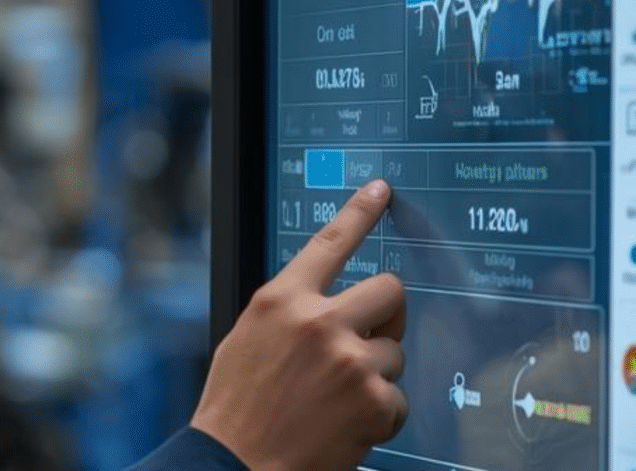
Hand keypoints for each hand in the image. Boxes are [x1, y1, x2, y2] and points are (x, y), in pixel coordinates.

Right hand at [191, 180, 405, 470]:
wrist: (236, 463)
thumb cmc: (236, 407)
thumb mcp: (247, 340)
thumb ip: (289, 313)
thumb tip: (327, 302)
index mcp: (281, 301)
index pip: (329, 243)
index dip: (359, 212)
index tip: (380, 191)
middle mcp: (318, 322)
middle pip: (390, 290)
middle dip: (388, 313)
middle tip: (369, 336)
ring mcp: (350, 360)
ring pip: (396, 350)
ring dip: (376, 374)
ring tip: (338, 399)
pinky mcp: (374, 401)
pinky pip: (398, 398)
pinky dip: (379, 415)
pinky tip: (346, 425)